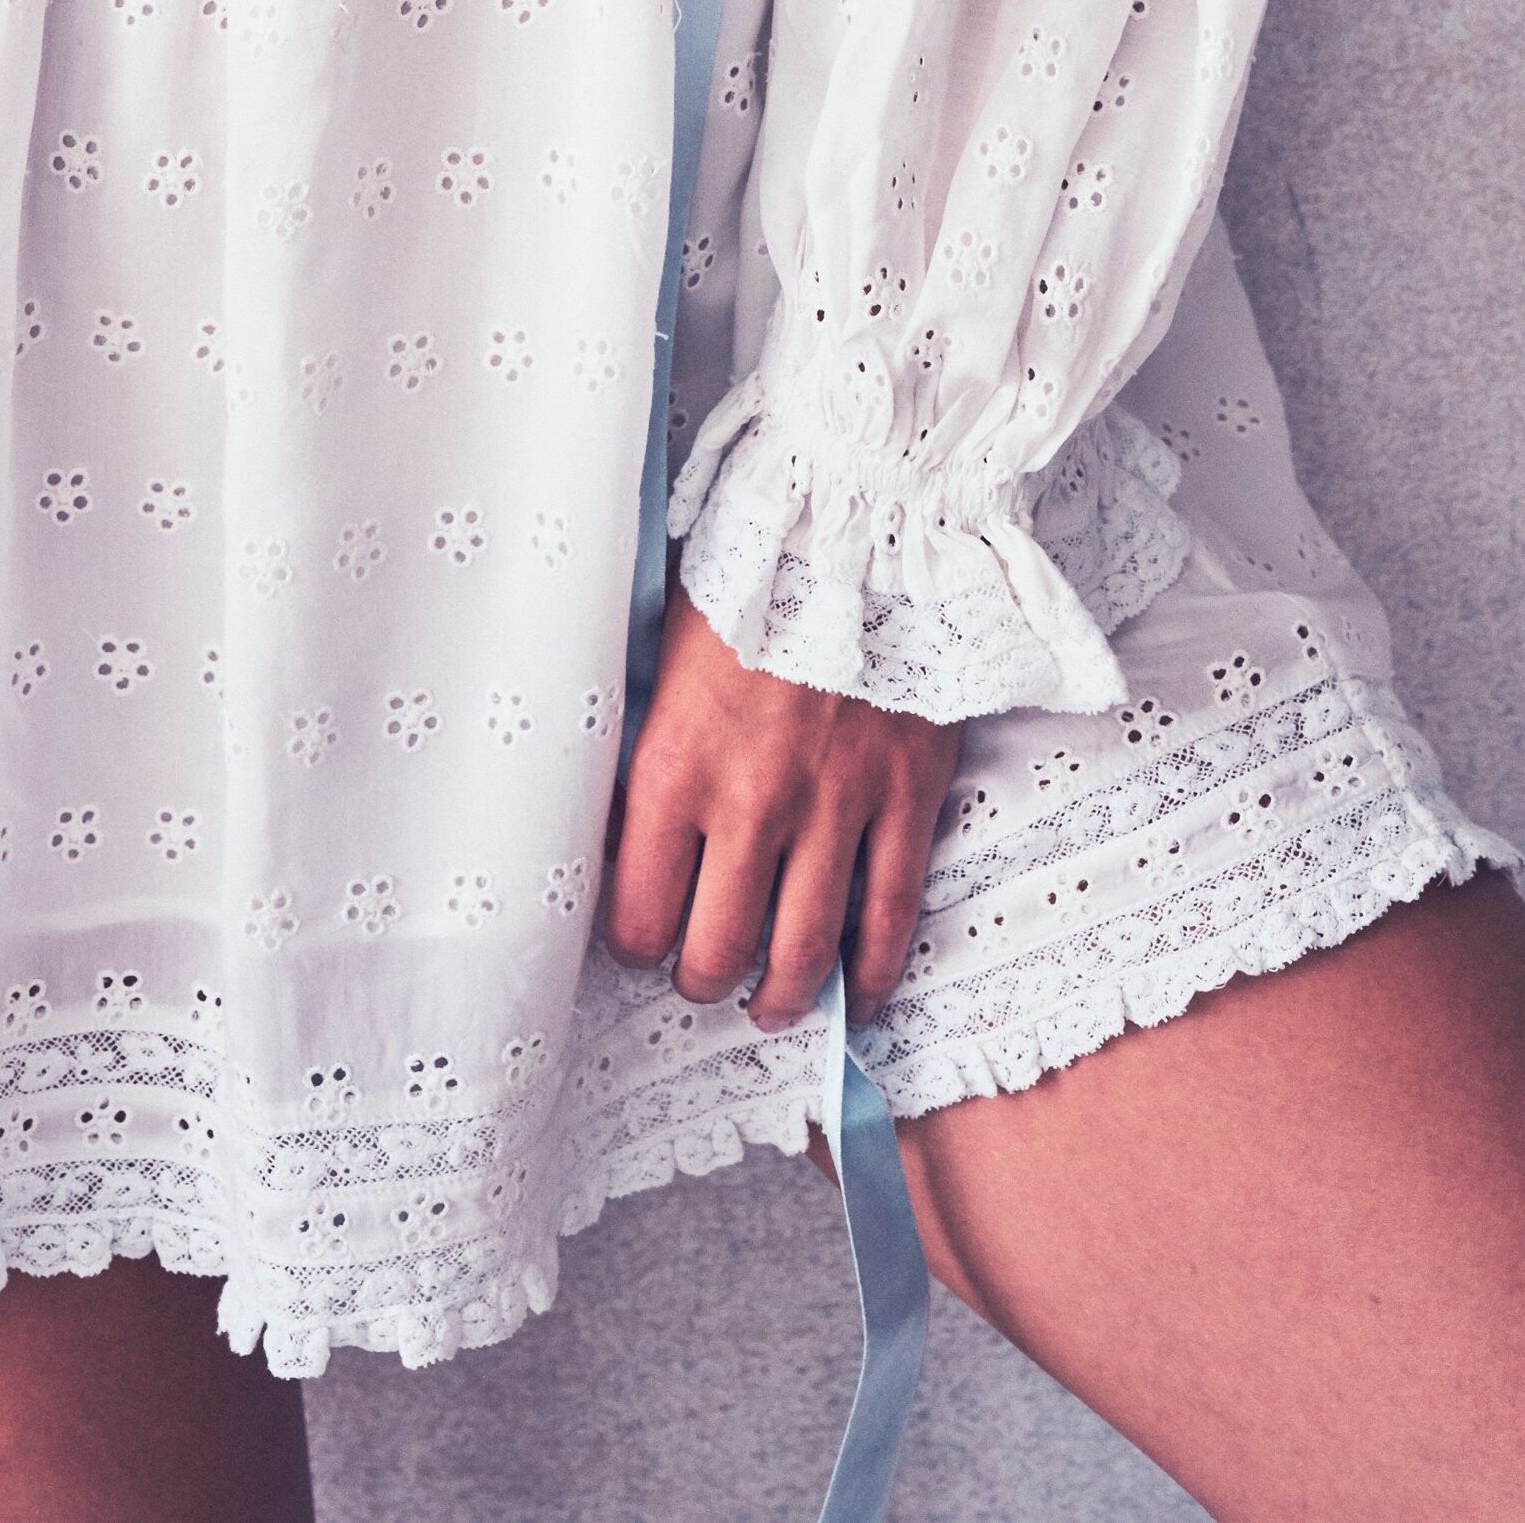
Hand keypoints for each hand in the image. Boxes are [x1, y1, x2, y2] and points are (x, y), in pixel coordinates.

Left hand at [600, 582, 959, 1030]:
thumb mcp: (662, 649)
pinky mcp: (904, 797)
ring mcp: (835, 806)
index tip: (642, 937)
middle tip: (702, 974)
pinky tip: (854, 992)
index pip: (640, 914)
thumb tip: (620, 817)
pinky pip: (888, 916)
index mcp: (675, 765)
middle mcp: (750, 803)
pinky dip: (870, 972)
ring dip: (778, 995)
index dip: (636, 943)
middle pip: (717, 952)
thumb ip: (646, 740)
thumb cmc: (750, 574)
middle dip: (703, 979)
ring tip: (768, 1002)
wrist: (858, 521)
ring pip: (801, 953)